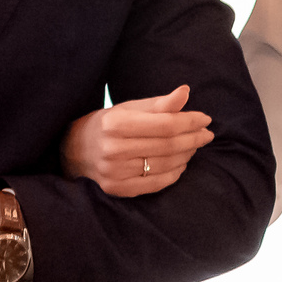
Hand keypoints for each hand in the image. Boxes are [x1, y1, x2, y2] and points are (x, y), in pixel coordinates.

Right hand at [61, 84, 213, 195]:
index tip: (206, 119)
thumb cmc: (108, 125)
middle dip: (193, 138)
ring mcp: (115, 173)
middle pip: (168, 145)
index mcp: (115, 124)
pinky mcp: (118, 189)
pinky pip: (157, 183)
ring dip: (187, 155)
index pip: (165, 124)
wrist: (75, 151)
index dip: (190, 121)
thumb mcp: (129, 108)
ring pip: (165, 164)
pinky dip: (175, 173)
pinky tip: (182, 163)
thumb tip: (185, 92)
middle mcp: (113, 150)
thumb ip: (159, 104)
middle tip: (207, 134)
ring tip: (195, 145)